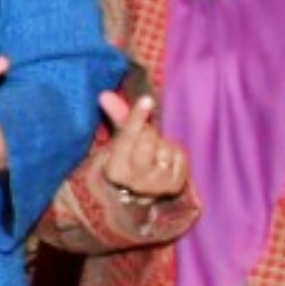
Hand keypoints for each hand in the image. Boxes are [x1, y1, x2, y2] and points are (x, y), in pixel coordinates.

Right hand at [91, 86, 188, 201]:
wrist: (143, 191)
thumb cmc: (130, 158)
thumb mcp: (121, 141)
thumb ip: (116, 117)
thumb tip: (104, 94)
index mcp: (115, 169)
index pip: (127, 138)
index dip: (137, 117)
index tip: (146, 99)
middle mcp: (134, 180)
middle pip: (148, 141)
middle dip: (149, 132)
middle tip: (147, 135)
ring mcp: (157, 184)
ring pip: (165, 148)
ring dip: (163, 145)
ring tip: (155, 153)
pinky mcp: (175, 184)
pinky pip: (180, 157)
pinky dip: (175, 154)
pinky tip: (167, 161)